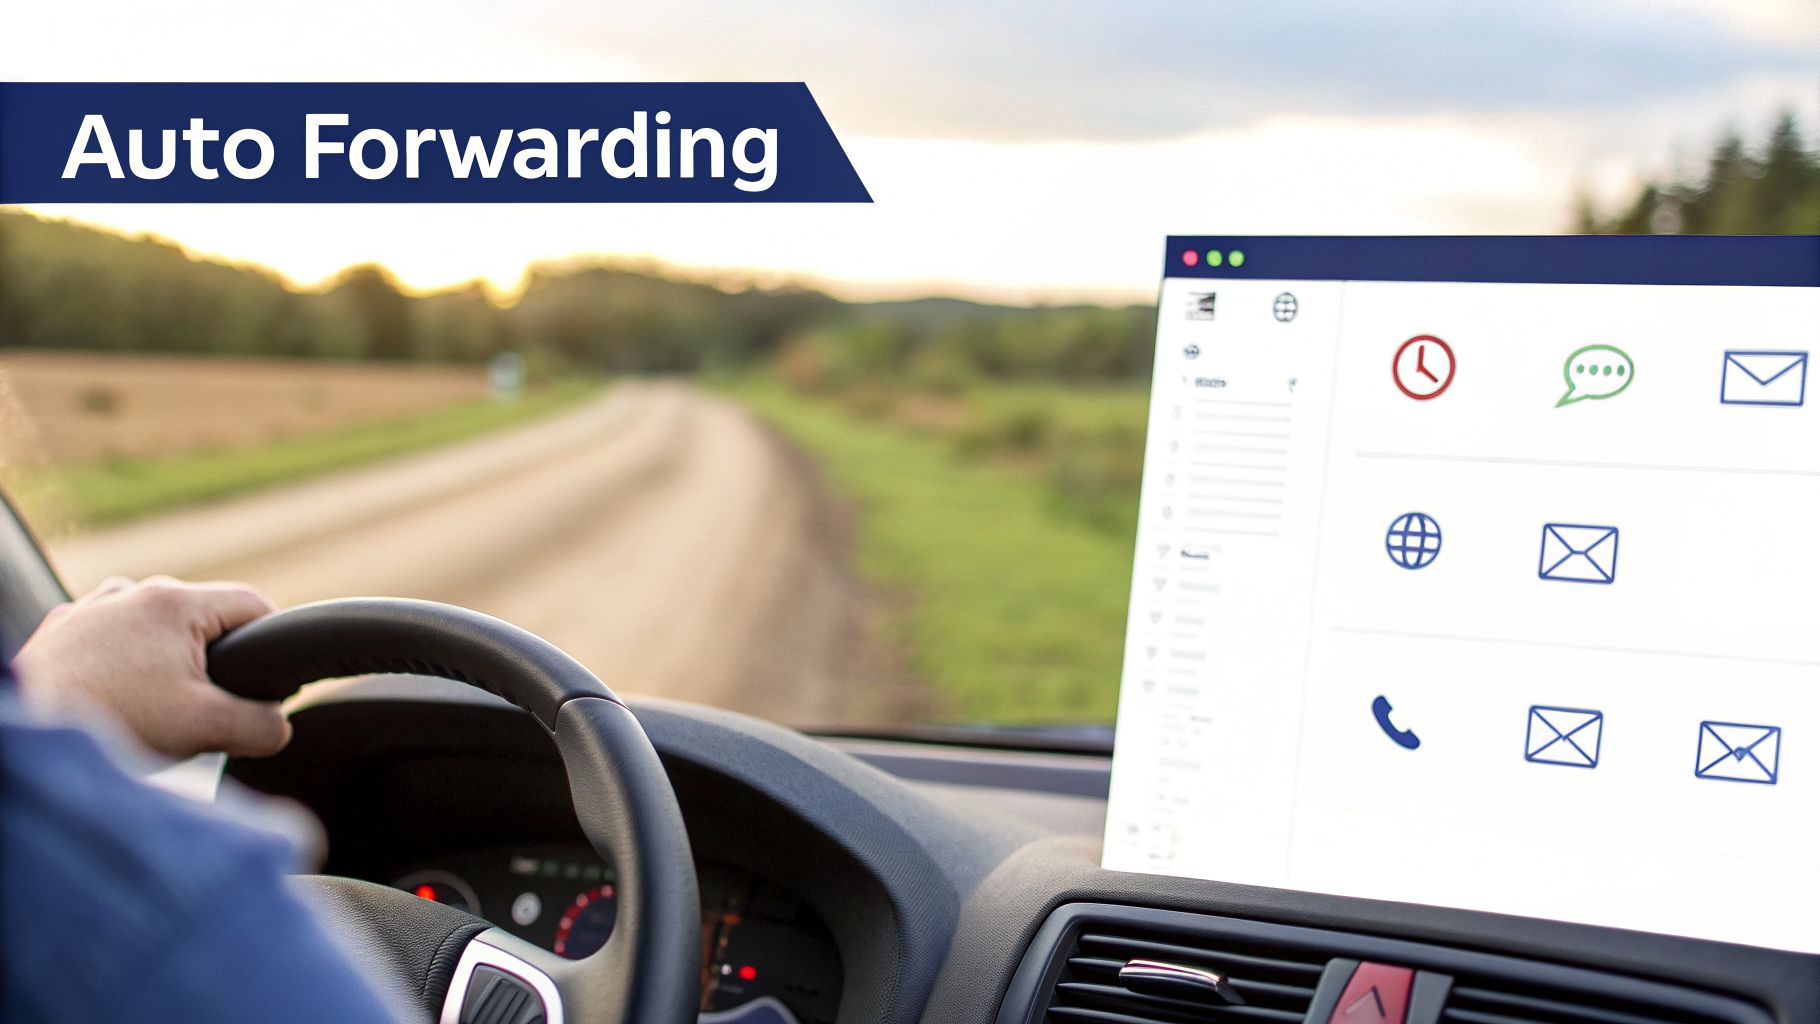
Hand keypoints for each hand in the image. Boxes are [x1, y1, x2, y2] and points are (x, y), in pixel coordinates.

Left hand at [12, 576, 287, 758]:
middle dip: (213, 661)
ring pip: (153, 629)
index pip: (254, 605)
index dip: (273, 642)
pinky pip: (110, 641)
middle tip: (204, 710)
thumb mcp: (207, 730)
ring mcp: (91, 609)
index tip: (271, 681)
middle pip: (202, 618)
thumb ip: (261, 726)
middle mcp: (132, 593)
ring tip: (154, 709)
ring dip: (165, 662)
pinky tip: (115, 703)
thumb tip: (278, 726)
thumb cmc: (111, 723)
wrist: (25, 734)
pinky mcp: (60, 632)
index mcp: (175, 603)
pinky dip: (122, 667)